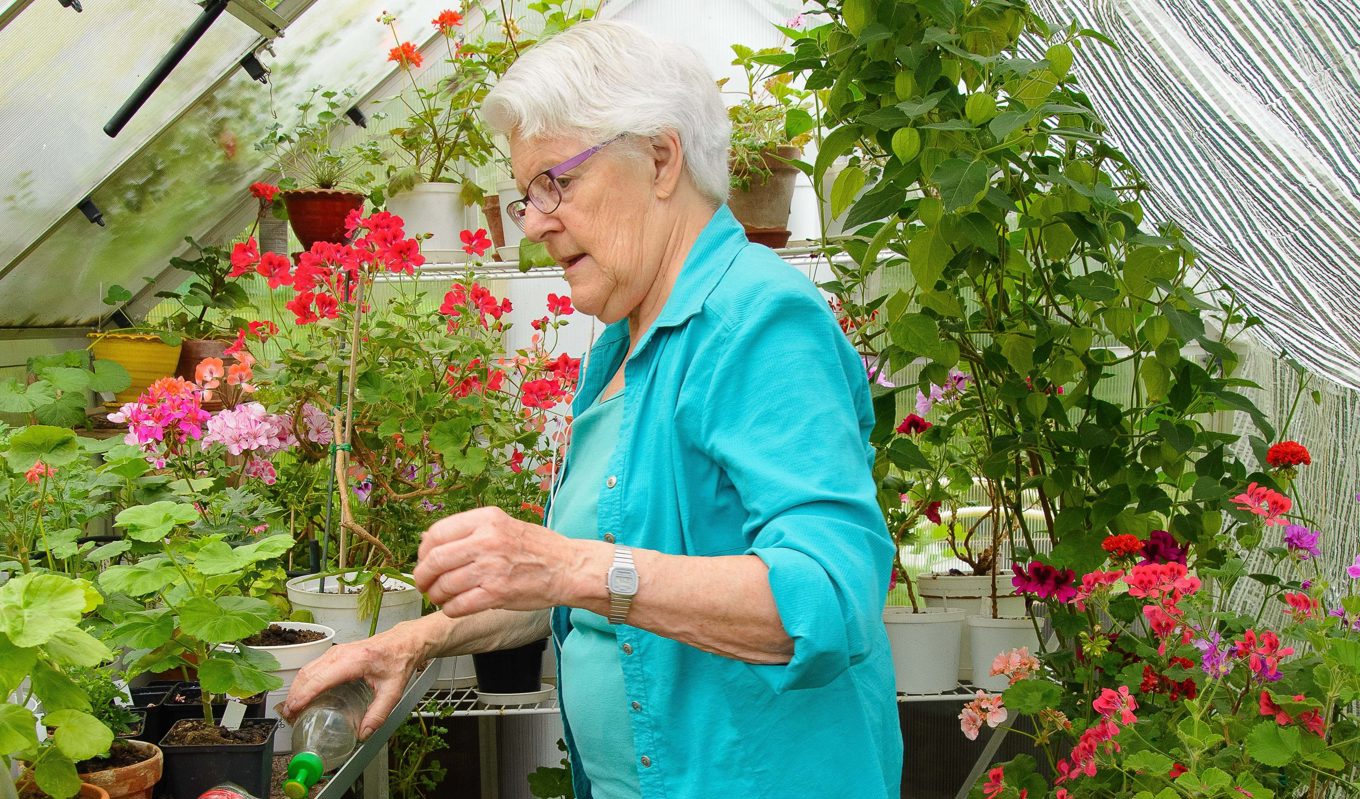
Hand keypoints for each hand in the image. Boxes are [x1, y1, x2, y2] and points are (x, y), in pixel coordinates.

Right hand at [279, 624, 424, 739]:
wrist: (404, 641)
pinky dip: (304, 681)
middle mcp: (341, 653)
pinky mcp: (336, 653)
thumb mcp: (393, 691)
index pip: (320, 679)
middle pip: (308, 674)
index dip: (303, 696)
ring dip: (297, 688)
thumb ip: (378, 714)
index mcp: (355, 661)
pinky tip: (304, 695)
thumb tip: (364, 733)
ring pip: (308, 669)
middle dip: (294, 696)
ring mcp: (336, 651)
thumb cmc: (398, 660)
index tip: (293, 711)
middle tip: (290, 717)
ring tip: (293, 709)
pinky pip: (313, 666)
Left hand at [414, 506, 582, 616]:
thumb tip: (429, 540)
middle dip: (423, 576)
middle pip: (435, 560)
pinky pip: (459, 605)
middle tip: (424, 584)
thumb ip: (469, 531)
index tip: (424, 561)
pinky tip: (455, 607)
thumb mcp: (503, 525)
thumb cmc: (539, 548)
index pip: (437, 533)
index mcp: (487, 519)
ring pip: (444, 585)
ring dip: (436, 595)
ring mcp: (491, 567)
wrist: (569, 567)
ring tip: (440, 597)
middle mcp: (487, 540)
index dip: (423, 551)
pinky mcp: (497, 593)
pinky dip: (451, 609)